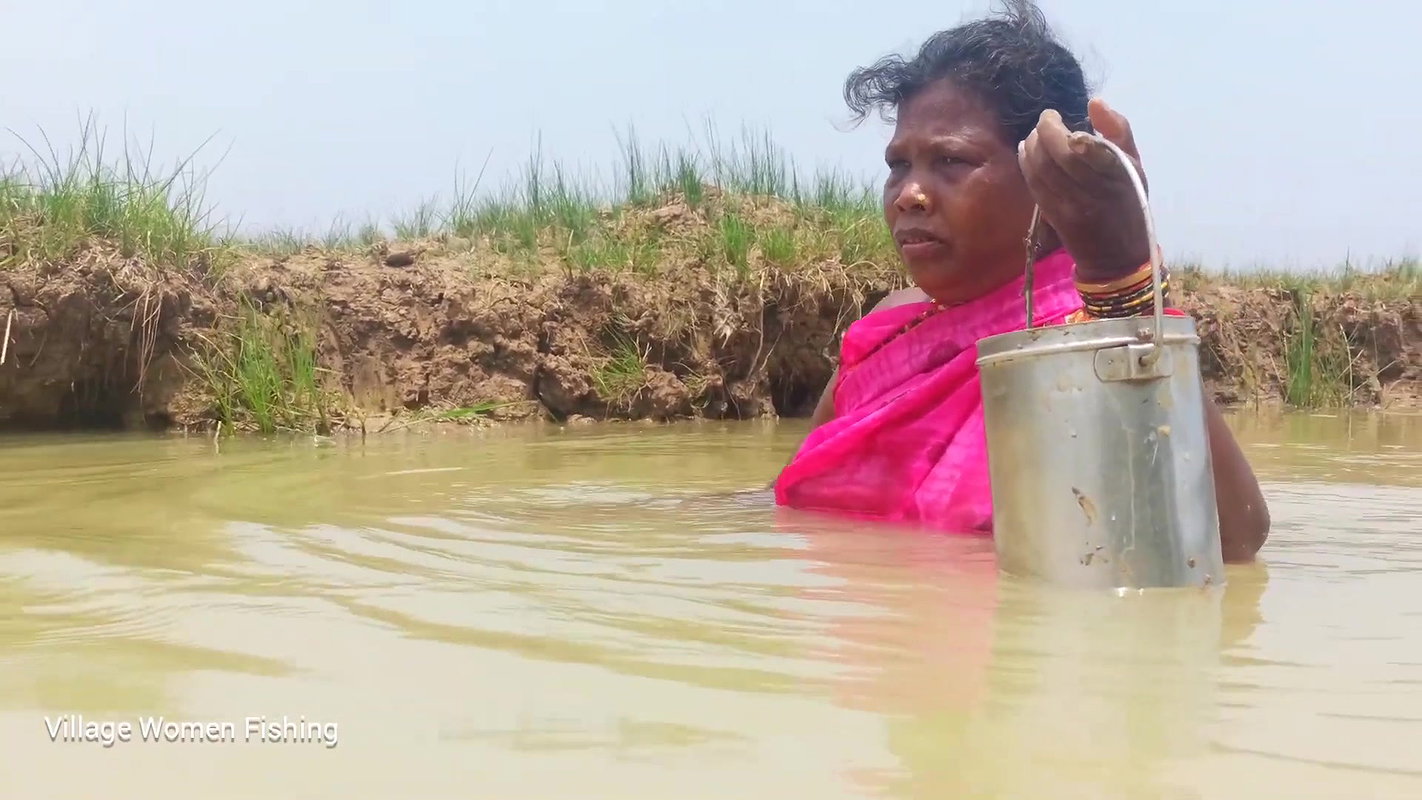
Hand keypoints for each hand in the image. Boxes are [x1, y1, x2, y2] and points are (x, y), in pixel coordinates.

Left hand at [1017, 98, 1151, 283]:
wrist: (1116, 254)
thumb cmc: (1128, 201)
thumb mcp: (1134, 165)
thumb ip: (1117, 130)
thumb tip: (1095, 101)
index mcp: (1119, 176)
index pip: (1091, 150)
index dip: (1068, 133)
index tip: (1060, 117)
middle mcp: (1094, 191)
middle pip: (1060, 157)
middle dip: (1045, 132)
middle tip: (1046, 119)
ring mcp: (1071, 206)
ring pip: (1043, 170)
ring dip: (1032, 146)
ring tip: (1035, 134)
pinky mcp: (1054, 216)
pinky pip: (1035, 185)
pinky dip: (1026, 164)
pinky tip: (1027, 151)